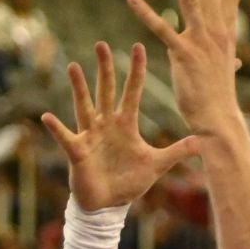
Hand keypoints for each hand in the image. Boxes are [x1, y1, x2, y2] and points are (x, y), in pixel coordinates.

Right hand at [41, 41, 199, 210]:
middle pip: (106, 91)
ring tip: (73, 66)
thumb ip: (177, 151)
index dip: (136, 71)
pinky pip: (66, 137)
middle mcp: (106, 124)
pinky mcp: (78, 151)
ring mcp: (90, 136)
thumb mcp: (157, 165)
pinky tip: (47, 117)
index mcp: (125, 124)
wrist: (109, 204)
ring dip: (79, 88)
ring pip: (84, 106)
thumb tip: (202, 141)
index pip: (132, 92)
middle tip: (101, 45)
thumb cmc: (129, 182)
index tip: (138, 47)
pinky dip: (57, 128)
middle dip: (105, 69)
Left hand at [127, 0, 249, 137]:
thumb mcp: (226, 74)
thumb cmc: (220, 99)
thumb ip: (229, 61)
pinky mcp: (183, 54)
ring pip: (190, 0)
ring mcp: (200, 41)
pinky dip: (145, 13)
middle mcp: (216, 32)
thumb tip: (237, 60)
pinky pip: (161, 29)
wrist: (218, 119)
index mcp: (226, 34)